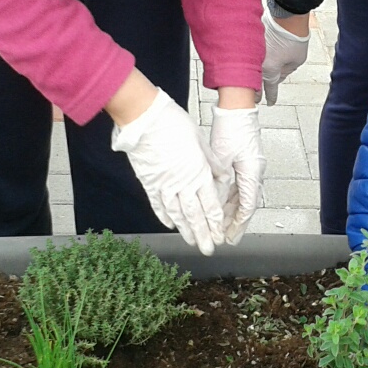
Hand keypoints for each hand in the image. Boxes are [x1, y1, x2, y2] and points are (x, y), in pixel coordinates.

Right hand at [111, 88, 227, 254]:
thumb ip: (212, 162)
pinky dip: (164, 216)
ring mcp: (164, 185)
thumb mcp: (201, 140)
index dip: (215, 224)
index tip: (219, 235)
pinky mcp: (149, 182)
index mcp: (199, 173)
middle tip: (208, 249)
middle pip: (195, 216)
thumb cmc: (174, 124)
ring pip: (177, 214)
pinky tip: (170, 225)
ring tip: (191, 242)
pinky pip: (158, 204)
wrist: (144, 118)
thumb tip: (222, 177)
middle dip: (203, 235)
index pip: (210, 205)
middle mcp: (183, 184)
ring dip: (185, 230)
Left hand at [210, 103, 265, 243]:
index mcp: (252, 171)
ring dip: (231, 211)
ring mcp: (251, 167)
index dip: (239, 223)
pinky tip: (221, 204)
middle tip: (225, 237)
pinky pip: (238, 185)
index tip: (231, 237)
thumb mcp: (222, 156)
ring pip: (241, 195)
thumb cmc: (232, 125)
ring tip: (221, 226)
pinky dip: (230, 197)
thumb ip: (220, 179)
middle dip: (234, 222)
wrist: (237, 106)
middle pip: (246, 203)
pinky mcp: (245, 162)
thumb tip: (214, 200)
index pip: (248, 204)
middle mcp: (255, 171)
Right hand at [261, 0, 309, 105]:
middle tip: (255, 97)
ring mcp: (253, 52)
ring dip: (251, 76)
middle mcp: (258, 63)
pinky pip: (250, 56)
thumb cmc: (294, 36)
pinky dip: (251, 61)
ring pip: (251, 69)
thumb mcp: (297, 60)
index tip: (269, 102)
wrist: (287, 15)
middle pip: (255, 81)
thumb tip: (279, 74)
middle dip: (255, 90)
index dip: (269, 97)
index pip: (269, 88)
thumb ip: (286, 71)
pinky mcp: (251, 42)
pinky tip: (252, 63)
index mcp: (270, 70)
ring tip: (252, 83)